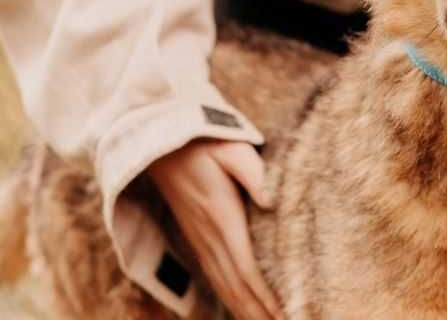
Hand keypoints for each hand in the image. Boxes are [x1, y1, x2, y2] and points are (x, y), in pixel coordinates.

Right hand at [149, 140, 283, 319]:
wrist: (163, 145)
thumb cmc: (206, 143)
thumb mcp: (233, 150)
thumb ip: (254, 174)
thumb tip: (272, 201)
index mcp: (223, 217)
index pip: (246, 267)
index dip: (264, 295)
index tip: (282, 312)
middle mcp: (210, 236)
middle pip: (236, 287)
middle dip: (258, 312)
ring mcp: (201, 240)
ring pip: (224, 286)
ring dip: (244, 309)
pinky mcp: (197, 238)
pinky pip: (214, 276)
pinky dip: (229, 297)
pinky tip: (240, 309)